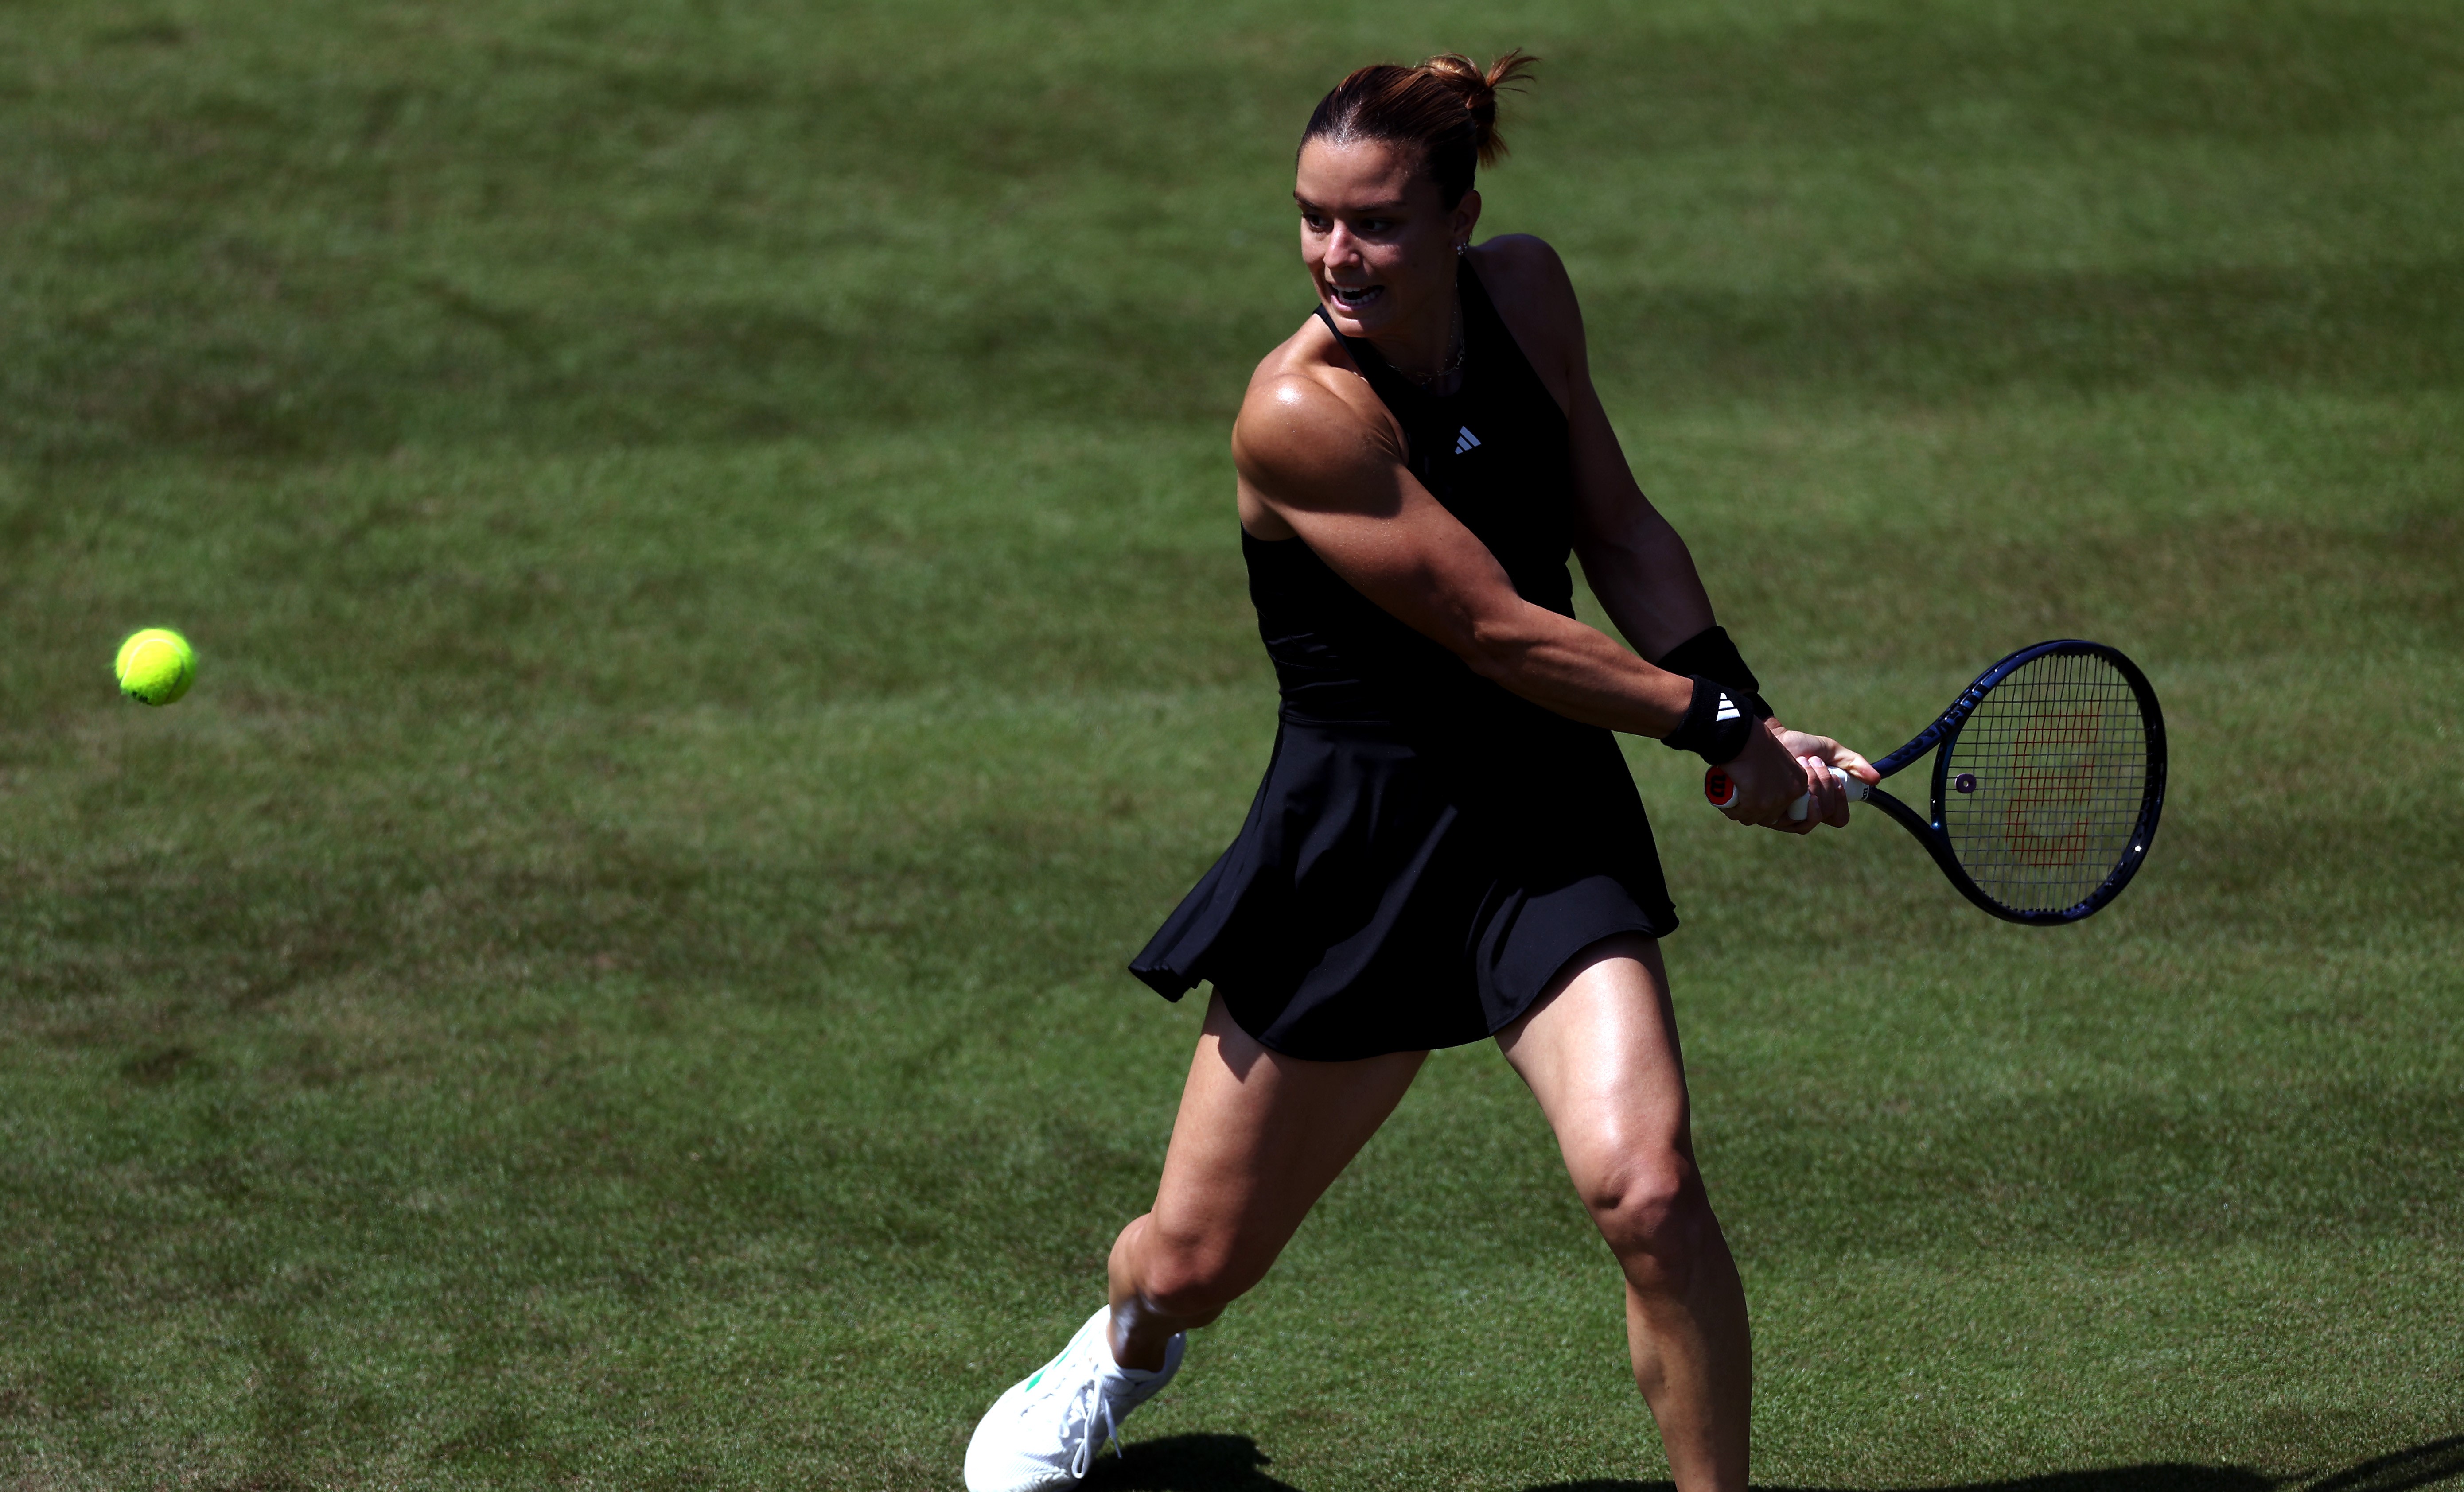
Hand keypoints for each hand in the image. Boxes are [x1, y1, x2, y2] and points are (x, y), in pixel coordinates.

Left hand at [1715, 721, 1880, 833]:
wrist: (1770, 738)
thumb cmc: (1797, 745)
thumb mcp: (1830, 751)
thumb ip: (1853, 764)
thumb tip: (1877, 780)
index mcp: (1820, 803)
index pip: (1838, 818)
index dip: (1841, 801)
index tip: (1837, 778)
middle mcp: (1804, 813)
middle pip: (1826, 815)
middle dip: (1826, 786)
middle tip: (1815, 763)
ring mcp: (1786, 816)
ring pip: (1811, 818)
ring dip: (1814, 787)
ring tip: (1805, 765)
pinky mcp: (1769, 815)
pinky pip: (1791, 818)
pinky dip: (1800, 794)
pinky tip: (1797, 775)